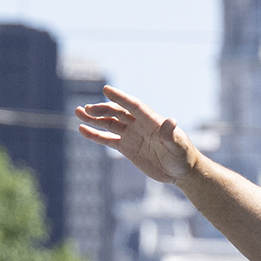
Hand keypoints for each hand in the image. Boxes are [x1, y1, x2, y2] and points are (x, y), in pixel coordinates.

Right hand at [73, 85, 195, 186]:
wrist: (180, 170)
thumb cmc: (183, 155)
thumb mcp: (178, 145)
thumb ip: (171, 134)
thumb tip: (171, 120)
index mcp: (151, 120)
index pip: (133, 106)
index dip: (120, 97)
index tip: (106, 89)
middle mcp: (139, 125)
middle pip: (117, 113)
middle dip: (102, 110)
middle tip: (87, 109)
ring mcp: (131, 135)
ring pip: (109, 123)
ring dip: (94, 118)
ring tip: (78, 112)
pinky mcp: (126, 148)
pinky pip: (108, 139)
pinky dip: (95, 135)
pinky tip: (82, 130)